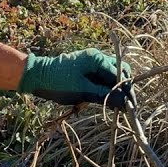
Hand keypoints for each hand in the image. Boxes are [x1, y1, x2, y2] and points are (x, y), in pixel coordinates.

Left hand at [16, 48, 131, 107]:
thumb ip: (104, 95)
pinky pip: (100, 81)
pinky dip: (103, 91)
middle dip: (122, 90)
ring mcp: (91, 64)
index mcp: (97, 59)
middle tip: (124, 107)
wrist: (36, 77)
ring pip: (110, 78)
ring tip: (114, 108)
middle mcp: (97, 58)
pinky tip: (102, 102)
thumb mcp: (83, 91)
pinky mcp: (86, 72)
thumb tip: (124, 102)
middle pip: (119, 73)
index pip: (120, 74)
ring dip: (113, 92)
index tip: (131, 106)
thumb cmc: (58, 82)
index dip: (127, 91)